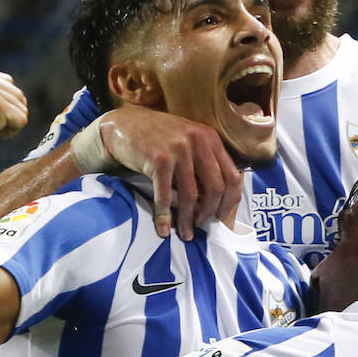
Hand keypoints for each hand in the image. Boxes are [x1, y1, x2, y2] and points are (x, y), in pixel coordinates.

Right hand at [99, 107, 243, 239]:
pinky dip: (164, 216)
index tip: (221, 216)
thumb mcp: (188, 142)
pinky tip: (163, 229)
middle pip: (216, 187)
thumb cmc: (158, 137)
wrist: (124, 124)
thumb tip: (212, 202)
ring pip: (191, 196)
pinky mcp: (158, 160)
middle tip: (202, 224)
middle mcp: (198, 141)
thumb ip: (203, 164)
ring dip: (187, 219)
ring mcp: (178, 150)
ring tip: (185, 232)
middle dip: (210, 212)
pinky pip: (165, 196)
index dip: (230, 201)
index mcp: (210, 138)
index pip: (232, 175)